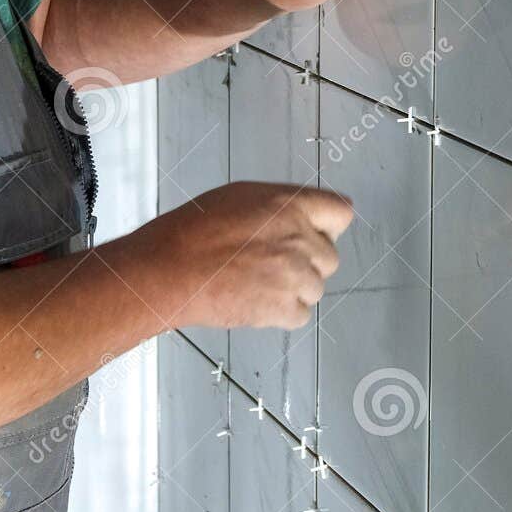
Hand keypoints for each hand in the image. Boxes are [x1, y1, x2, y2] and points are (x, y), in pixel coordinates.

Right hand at [133, 182, 353, 329]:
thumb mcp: (241, 196)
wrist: (170, 270)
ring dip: (294, 288)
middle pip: (330, 256)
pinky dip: (282, 312)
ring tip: (258, 281)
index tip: (317, 232)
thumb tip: (298, 215)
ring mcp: (295, 276)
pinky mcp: (284, 309)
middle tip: (273, 261)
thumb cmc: (193, 231)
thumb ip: (280, 206)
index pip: (341, 212)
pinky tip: (256, 299)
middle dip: (308, 261)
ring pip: (316, 288)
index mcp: (292, 205)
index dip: (327, 225)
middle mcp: (301, 239)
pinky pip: (301, 314)